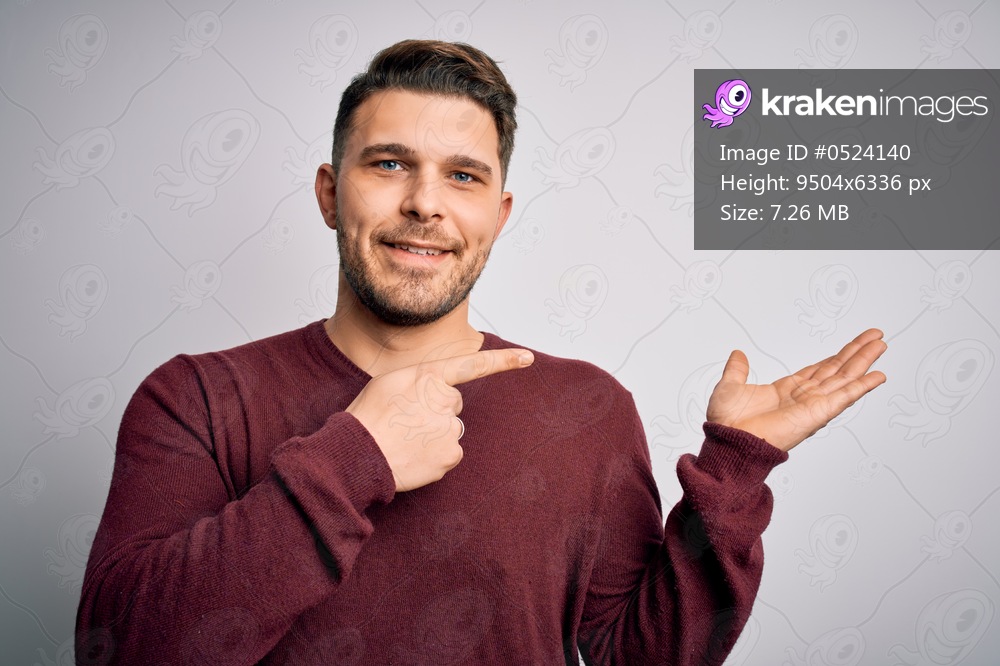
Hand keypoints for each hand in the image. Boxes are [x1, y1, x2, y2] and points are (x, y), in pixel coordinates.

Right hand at [347, 348, 533, 490]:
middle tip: (405, 421)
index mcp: (427, 376)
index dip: (503, 361)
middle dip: (435, 411)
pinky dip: (434, 456)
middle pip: (452, 403)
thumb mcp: (389, 383)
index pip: (471, 366)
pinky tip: (412, 455)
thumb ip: (420, 381)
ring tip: (404, 440)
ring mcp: (448, 428)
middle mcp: (443, 399)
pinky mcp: (450, 454)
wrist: (357, 454)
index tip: (528, 358)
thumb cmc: (367, 417)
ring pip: (449, 429)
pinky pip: (449, 452)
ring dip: (433, 434)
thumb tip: (440, 393)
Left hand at [706, 329, 886, 451]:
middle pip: (838, 370)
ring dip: (865, 361)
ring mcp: (813, 405)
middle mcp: (804, 397)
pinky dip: (862, 386)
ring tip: (881, 345)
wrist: (729, 440)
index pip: (819, 369)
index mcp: (786, 390)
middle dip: (858, 352)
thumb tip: (738, 354)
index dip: (837, 356)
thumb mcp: (730, 386)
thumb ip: (737, 369)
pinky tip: (878, 375)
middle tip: (876, 336)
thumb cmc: (727, 422)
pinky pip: (845, 397)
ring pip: (845, 378)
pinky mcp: (818, 414)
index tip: (853, 345)